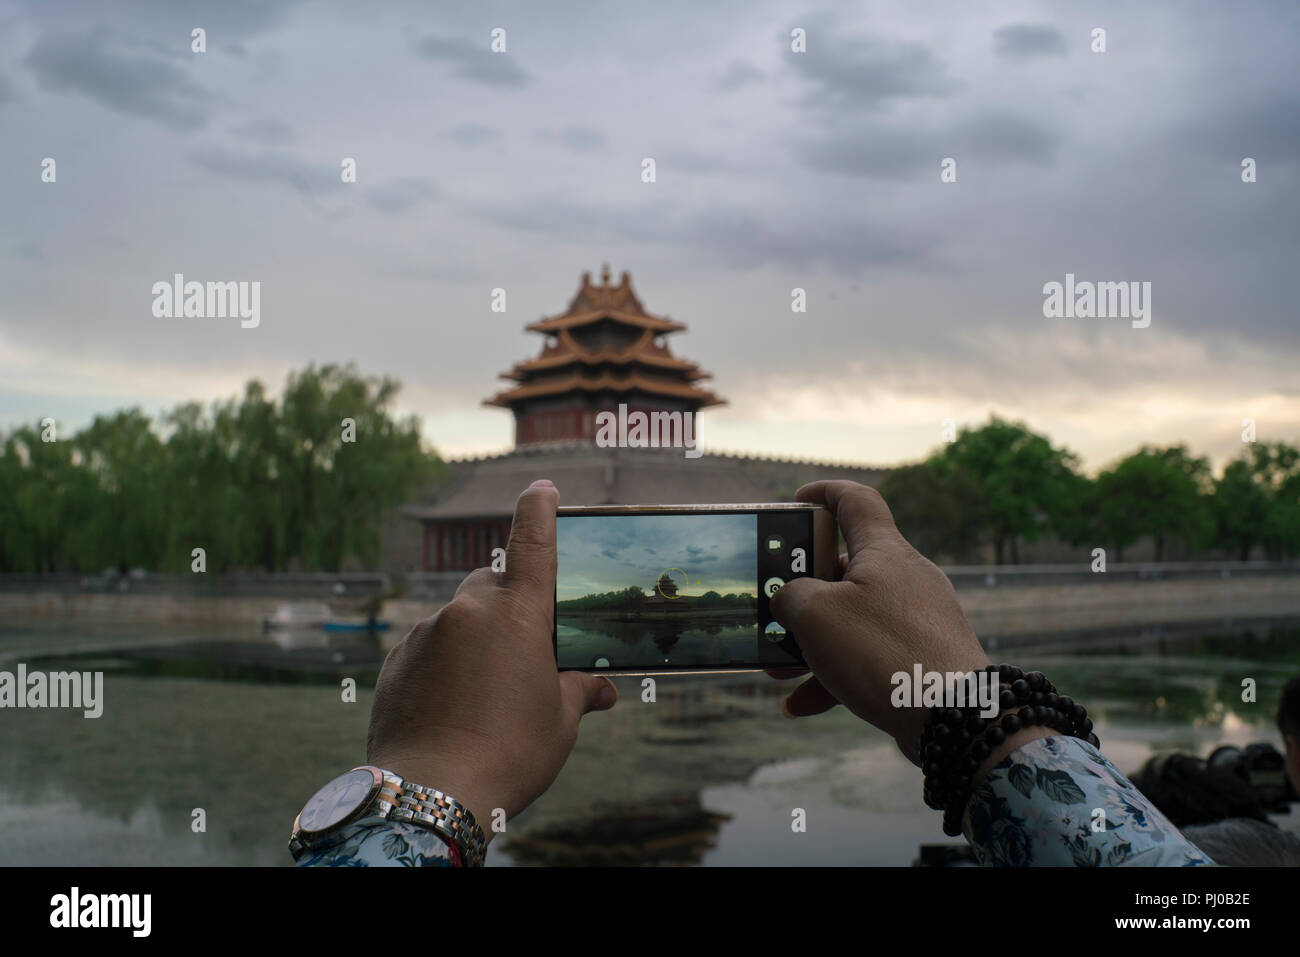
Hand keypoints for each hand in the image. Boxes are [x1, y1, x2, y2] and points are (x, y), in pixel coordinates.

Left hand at [366, 480, 616, 837]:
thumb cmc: (508, 754)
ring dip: (475, 641)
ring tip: (487, 695)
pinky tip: (455, 707)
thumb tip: (600, 689)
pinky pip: (430, 649)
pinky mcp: (397, 662)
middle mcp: (466, 611)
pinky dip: (445, 664)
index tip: (540, 489)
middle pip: (492, 585)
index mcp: (515, 613)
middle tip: (525, 650)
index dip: (538, 510)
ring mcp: (426, 634)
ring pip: (459, 620)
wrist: (430, 794)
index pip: (531, 541)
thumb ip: (578, 691)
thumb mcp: (559, 721)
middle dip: (509, 605)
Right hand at [770, 480, 988, 763]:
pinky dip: (836, 674)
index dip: (824, 493)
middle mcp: (906, 577)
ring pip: (853, 619)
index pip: (856, 501)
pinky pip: (871, 655)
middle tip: (772, 611)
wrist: (954, 717)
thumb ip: (790, 596)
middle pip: (845, 568)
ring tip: (779, 671)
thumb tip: (790, 602)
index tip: (798, 501)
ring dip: (812, 642)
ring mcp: (918, 618)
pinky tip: (804, 704)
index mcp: (884, 551)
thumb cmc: (883, 653)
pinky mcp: (924, 655)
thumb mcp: (815, 615)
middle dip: (802, 593)